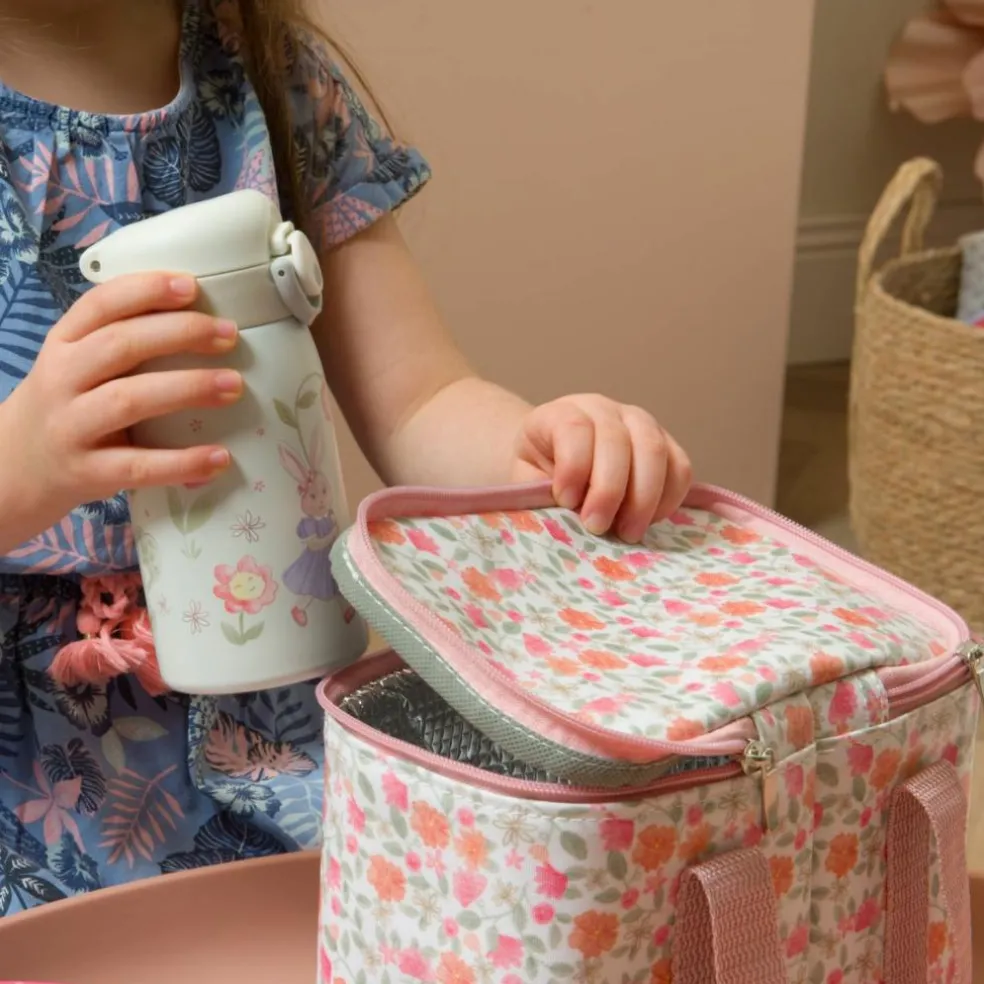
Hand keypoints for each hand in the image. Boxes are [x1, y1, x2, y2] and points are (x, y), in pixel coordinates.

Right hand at [0, 272, 241, 545]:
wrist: (13, 470)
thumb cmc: (66, 407)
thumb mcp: (76, 365)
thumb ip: (120, 342)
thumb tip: (202, 321)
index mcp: (63, 343)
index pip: (100, 305)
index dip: (145, 291)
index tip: (191, 285)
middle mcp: (61, 379)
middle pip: (120, 345)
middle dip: (179, 334)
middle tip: (229, 334)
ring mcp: (71, 427)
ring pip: (129, 400)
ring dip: (187, 388)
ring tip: (233, 386)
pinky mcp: (87, 473)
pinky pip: (139, 466)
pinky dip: (183, 462)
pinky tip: (219, 457)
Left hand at [511, 394, 691, 542]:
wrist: (553, 462)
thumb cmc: (539, 475)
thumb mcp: (527, 481)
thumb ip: (543, 493)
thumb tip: (570, 516)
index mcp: (560, 413)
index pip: (574, 429)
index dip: (573, 467)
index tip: (565, 501)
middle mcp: (602, 410)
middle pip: (618, 441)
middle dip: (609, 491)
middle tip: (597, 527)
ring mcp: (638, 423)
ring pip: (655, 452)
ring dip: (644, 499)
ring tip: (627, 533)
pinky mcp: (665, 444)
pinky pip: (680, 468)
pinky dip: (669, 499)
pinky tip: (648, 521)